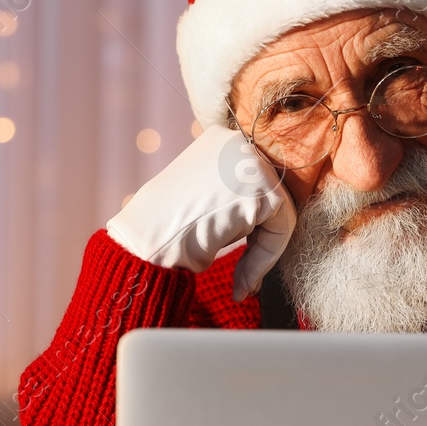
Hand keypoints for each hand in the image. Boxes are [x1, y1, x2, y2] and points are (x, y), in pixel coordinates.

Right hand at [105, 125, 295, 300]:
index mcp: (219, 142)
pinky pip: (280, 229)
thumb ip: (230, 199)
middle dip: (257, 239)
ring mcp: (251, 162)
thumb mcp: (202, 201)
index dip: (247, 227)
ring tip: (240, 284)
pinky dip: (265, 259)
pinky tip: (242, 281)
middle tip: (243, 277)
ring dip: (261, 253)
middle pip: (268, 197)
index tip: (237, 258)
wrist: (146, 243)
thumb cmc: (166, 229)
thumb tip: (258, 218)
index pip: (251, 185)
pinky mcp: (262, 188)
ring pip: (278, 214)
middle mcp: (238, 143)